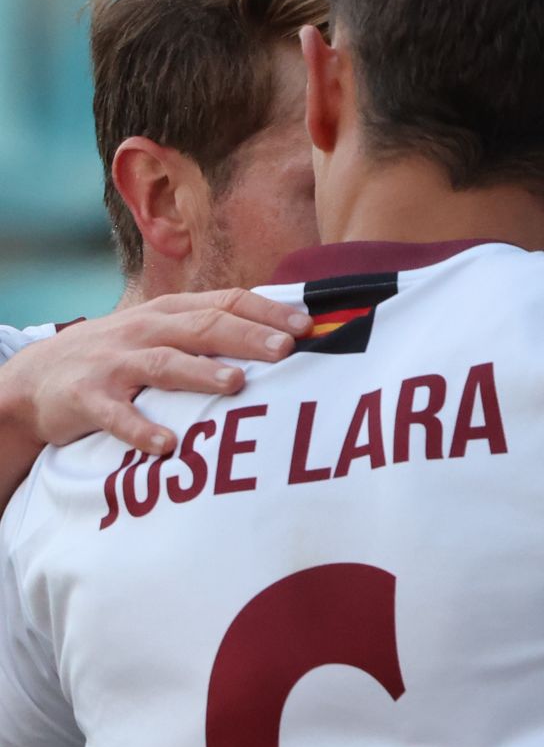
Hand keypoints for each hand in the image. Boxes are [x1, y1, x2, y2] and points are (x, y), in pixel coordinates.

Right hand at [0, 290, 309, 454]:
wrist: (35, 378)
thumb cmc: (120, 356)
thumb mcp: (162, 332)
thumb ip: (211, 331)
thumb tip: (283, 338)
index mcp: (169, 313)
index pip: (225, 302)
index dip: (266, 312)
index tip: (306, 326)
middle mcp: (145, 331)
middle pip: (202, 328)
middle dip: (245, 337)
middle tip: (284, 349)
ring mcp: (114, 363)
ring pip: (163, 364)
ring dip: (200, 374)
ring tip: (235, 384)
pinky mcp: (87, 398)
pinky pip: (115, 415)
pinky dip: (140, 429)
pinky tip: (165, 444)